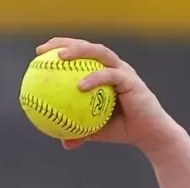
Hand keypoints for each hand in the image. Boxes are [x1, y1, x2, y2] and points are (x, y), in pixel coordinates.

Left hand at [34, 38, 182, 153]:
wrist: (150, 136)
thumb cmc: (123, 130)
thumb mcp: (97, 132)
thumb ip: (80, 132)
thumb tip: (63, 143)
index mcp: (103, 73)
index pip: (80, 55)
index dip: (60, 49)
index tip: (39, 54)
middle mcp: (114, 67)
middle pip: (87, 46)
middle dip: (65, 43)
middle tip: (44, 50)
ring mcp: (123, 71)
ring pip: (100, 53)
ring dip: (80, 51)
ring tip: (61, 57)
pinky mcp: (131, 81)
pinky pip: (110, 75)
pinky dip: (95, 78)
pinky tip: (80, 85)